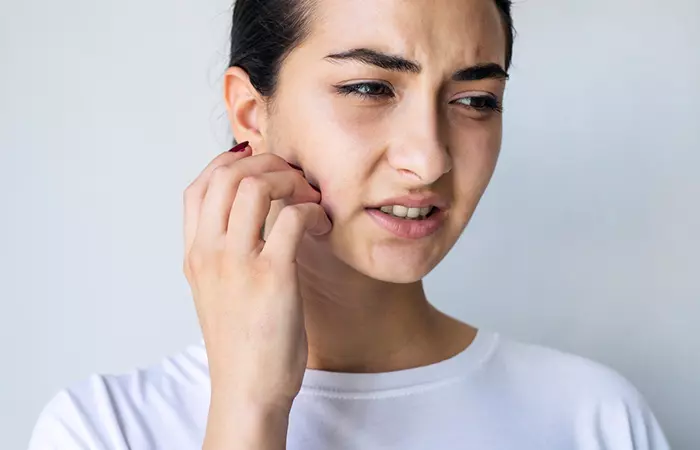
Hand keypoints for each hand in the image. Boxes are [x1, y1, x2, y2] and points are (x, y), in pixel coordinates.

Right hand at [182, 144, 330, 444]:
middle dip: (266, 163)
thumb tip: (245, 217)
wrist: (246, 388)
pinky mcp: (272, 276)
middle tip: (293, 176)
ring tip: (309, 197)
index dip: (228, 163)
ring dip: (290, 181)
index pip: (198, 187)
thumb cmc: (239, 342)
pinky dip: (311, 210)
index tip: (258, 162)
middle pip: (228, 175)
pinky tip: (321, 223)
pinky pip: (292, 218)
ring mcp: (238, 262)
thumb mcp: (214, 292)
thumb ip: (221, 253)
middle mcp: (210, 252)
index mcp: (194, 255)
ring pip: (257, 186)